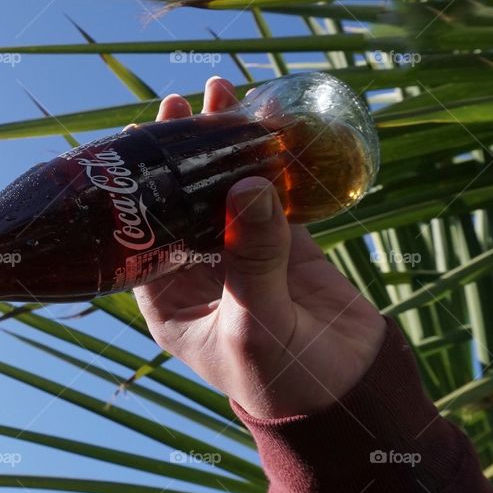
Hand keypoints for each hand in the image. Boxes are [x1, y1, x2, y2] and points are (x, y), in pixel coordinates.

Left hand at [133, 76, 387, 419]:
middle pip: (183, 199)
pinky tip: (271, 125)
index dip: (143, 181)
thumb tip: (249, 185)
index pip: (143, 229)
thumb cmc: (283, 380)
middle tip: (185, 101)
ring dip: (228, 147)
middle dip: (184, 151)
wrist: (349, 397)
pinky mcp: (287, 248)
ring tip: (226, 95)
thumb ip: (252, 260)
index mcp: (170, 298)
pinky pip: (274, 197)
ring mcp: (244, 256)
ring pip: (228, 191)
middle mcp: (200, 272)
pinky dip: (274, 163)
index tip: (144, 130)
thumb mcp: (257, 325)